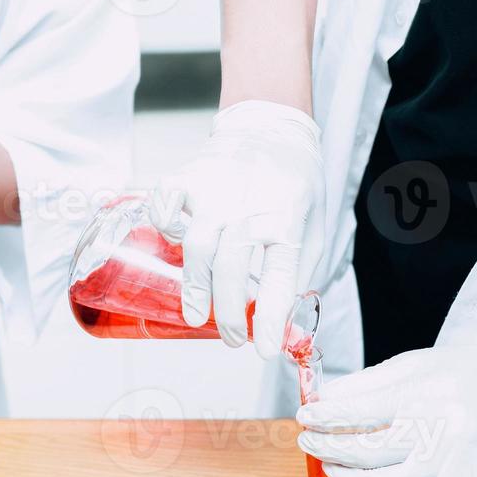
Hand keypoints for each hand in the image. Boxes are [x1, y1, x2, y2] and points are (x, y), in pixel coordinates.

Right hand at [149, 100, 322, 357]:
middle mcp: (248, 207)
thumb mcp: (314, 226)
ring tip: (197, 315)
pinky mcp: (188, 179)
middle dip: (229, 312)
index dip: (269, 317)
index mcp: (286, 220)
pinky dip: (163, 224)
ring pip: (197, 244)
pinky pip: (166, 204)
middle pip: (232, 267)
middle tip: (233, 339)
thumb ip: (299, 270)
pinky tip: (170, 242)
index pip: (279, 277)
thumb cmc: (294, 184)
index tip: (263, 348)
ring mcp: (214, 192)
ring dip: (195, 286)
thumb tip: (283, 322)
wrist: (271, 127)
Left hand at [296, 339, 476, 476]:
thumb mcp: (411, 365)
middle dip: (326, 449)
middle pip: (364, 452)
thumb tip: (323, 400)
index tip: (304, 417)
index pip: (357, 412)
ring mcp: (451, 465)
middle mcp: (436, 431)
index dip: (323, 417)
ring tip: (332, 466)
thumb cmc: (461, 374)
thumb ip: (365, 384)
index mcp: (421, 394)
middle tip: (309, 443)